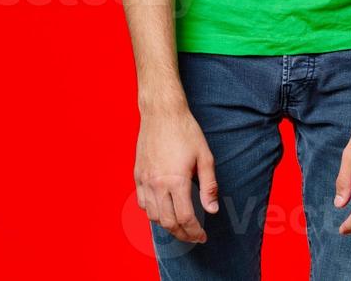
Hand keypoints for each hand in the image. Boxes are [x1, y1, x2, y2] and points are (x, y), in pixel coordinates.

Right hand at [134, 104, 218, 243]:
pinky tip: (163, 209)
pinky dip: (153, 212)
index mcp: (176, 181)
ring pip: (153, 215)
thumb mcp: (205, 157)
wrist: (162, 113)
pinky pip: (143, 202)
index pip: (185, 218)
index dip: (195, 232)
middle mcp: (157, 184)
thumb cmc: (186, 132)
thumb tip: (213, 210)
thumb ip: (209, 186)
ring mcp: (145, 180)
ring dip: (166, 225)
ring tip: (180, 225)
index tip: (203, 237)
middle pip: (167, 222)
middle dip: (182, 234)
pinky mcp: (137, 175)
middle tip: (193, 236)